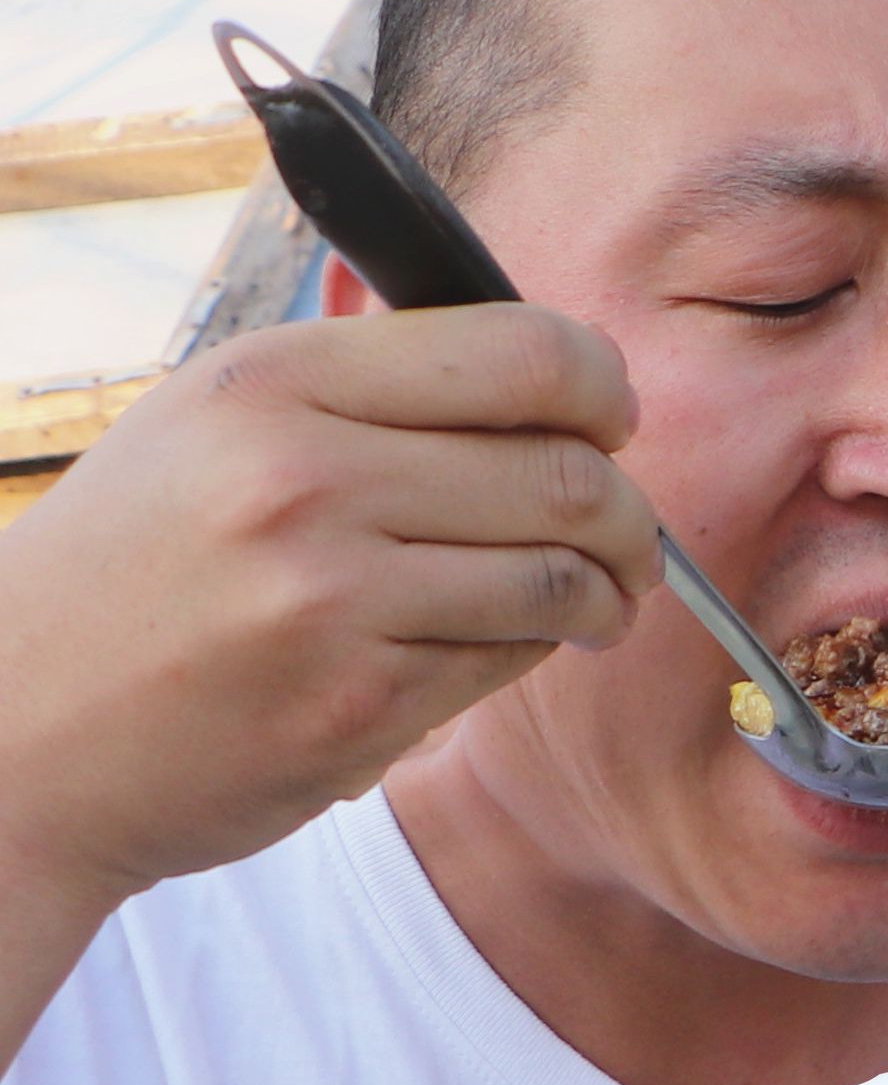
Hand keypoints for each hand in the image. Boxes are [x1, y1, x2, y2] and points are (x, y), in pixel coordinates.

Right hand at [0, 306, 657, 910]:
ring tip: (597, 602)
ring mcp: (328, 596)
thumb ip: (366, 391)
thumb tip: (555, 375)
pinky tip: (501, 649)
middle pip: (569, 472)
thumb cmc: (134, 571)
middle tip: (627, 541)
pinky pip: (508, 660)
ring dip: (605, 594)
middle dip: (628, 514)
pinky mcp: (355, 704)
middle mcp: (301, 477)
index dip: (602, 388)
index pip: (526, 351)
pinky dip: (530, 654)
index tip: (611, 423)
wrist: (11, 733)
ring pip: (561, 575)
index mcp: (271, 384)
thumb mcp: (213, 429)